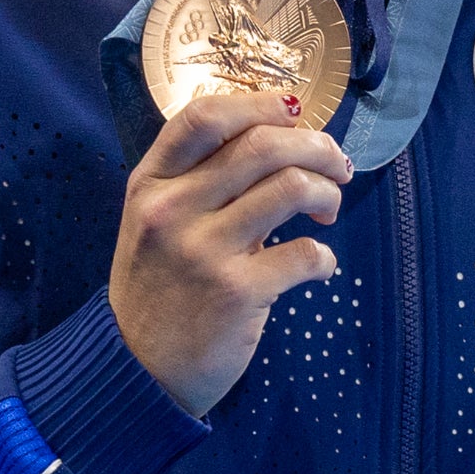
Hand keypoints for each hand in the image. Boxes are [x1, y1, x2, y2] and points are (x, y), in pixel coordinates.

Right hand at [107, 90, 351, 416]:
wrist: (137, 371)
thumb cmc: (156, 289)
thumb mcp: (154, 223)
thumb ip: (198, 182)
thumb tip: (276, 140)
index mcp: (151, 184)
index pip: (204, 116)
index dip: (260, 102)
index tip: (296, 112)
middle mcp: (173, 209)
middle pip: (262, 145)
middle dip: (316, 146)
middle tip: (336, 164)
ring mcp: (203, 251)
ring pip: (291, 188)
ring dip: (328, 192)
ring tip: (328, 211)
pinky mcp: (235, 293)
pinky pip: (304, 254)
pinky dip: (325, 256)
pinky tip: (318, 264)